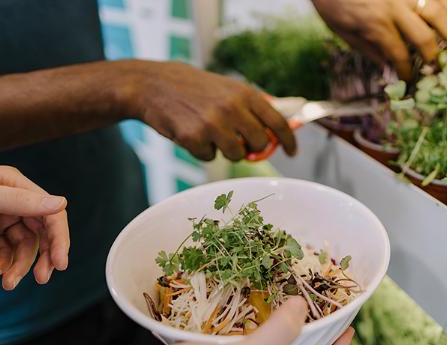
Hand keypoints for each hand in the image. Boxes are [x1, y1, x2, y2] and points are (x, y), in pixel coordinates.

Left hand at [0, 166, 69, 289]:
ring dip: (18, 266)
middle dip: (41, 255)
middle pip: (40, 231)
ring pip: (23, 245)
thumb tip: (61, 203)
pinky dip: (2, 265)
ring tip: (6, 282)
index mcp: (12, 183)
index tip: (60, 264)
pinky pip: (4, 251)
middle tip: (42, 278)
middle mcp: (10, 198)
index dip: (58, 237)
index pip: (49, 211)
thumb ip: (17, 200)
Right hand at [122, 61, 296, 161]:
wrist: (153, 85)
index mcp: (245, 94)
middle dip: (253, 147)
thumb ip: (253, 105)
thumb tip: (282, 123)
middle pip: (259, 143)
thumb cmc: (194, 88)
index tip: (293, 152)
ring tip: (210, 132)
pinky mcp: (195, 138)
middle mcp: (232, 108)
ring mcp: (214, 124)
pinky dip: (202, 150)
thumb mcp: (228, 87)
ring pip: (236, 154)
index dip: (288, 140)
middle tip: (240, 141)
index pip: (278, 122)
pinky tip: (191, 133)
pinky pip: (210, 157)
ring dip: (226, 149)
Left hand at [312, 0, 446, 79]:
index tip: (409, 79)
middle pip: (424, 37)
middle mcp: (394, 6)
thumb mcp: (342, 30)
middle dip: (433, 56)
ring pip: (438, 11)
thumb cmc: (332, 1)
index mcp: (375, 24)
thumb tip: (387, 68)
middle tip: (436, 66)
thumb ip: (367, 49)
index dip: (406, 71)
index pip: (399, 55)